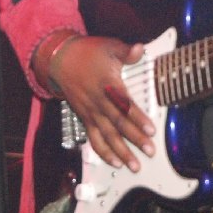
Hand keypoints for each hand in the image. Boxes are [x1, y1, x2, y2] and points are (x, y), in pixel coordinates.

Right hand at [49, 36, 154, 172]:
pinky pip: (94, 139)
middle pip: (118, 125)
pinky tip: (114, 162)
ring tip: (133, 165)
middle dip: (135, 139)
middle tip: (149, 151)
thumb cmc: (88, 53)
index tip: (151, 130)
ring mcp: (91, 113)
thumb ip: (126, 52)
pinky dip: (103, 152)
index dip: (138, 119)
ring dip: (120, 152)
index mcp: (107, 86)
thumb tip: (139, 49)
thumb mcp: (109, 47)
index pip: (125, 105)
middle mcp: (99, 103)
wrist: (61, 60)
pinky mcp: (85, 118)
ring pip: (107, 136)